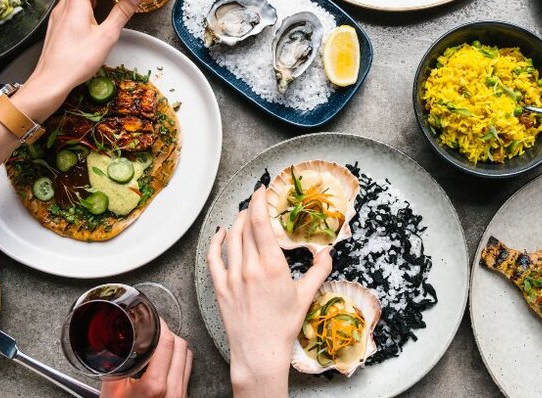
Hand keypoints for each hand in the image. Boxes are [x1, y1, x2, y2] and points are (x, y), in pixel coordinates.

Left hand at [15, 0, 141, 120]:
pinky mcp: (58, 27)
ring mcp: (58, 16)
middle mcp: (64, 6)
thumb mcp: (106, 36)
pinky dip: (83, 2)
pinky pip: (70, 6)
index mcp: (75, 3)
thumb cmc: (77, 60)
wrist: (52, 80)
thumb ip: (121, 14)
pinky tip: (93, 9)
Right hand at [100, 321, 191, 397]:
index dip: (161, 326)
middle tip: (154, 330)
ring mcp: (180, 395)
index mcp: (155, 386)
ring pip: (187, 356)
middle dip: (167, 334)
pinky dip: (179, 359)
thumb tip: (113, 343)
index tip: (153, 321)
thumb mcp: (112, 390)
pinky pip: (187, 370)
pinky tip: (166, 360)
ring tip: (160, 344)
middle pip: (181, 346)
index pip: (168, 343)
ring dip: (175, 345)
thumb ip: (115, 366)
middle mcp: (173, 391)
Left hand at [207, 185, 332, 397]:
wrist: (259, 352)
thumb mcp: (306, 296)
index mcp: (272, 266)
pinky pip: (213, 257)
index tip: (261, 189)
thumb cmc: (284, 326)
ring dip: (237, 222)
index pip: (261, 223)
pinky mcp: (220, 287)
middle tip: (257, 202)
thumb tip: (327, 252)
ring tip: (245, 215)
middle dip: (251, 209)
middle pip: (245, 227)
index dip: (259, 201)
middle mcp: (250, 267)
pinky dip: (215, 241)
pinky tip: (220, 233)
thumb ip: (319, 270)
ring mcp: (232, 277)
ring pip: (231, 238)